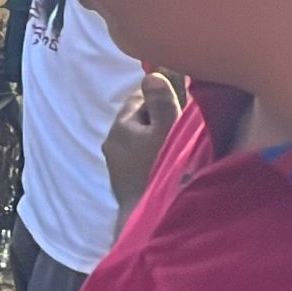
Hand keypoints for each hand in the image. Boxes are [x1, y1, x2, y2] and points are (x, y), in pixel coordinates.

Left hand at [102, 72, 180, 215]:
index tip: (178, 110)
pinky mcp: (121, 179)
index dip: (159, 100)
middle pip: (138, 119)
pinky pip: (138, 157)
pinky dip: (151, 156)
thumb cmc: (161, 168)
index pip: (138, 98)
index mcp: (120, 126)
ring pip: (139, 139)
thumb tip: (150, 74)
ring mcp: (114, 162)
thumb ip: (160, 102)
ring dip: (156, 140)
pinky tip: (166, 166)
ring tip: (176, 150)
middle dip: (157, 120)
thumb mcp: (167, 130)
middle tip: (180, 131)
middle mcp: (111, 141)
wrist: (149, 216)